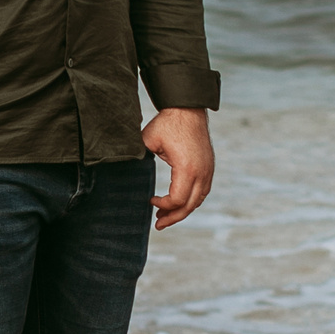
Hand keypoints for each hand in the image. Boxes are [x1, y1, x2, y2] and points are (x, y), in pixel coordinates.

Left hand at [141, 107, 212, 229]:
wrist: (188, 109)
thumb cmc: (167, 124)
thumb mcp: (148, 141)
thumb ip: (140, 160)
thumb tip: (126, 172)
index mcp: (187, 168)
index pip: (177, 200)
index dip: (163, 206)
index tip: (150, 200)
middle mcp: (201, 172)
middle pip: (189, 206)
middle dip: (172, 218)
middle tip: (157, 224)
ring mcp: (208, 170)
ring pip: (198, 201)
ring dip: (182, 211)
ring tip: (166, 216)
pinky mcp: (209, 167)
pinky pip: (202, 192)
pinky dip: (191, 201)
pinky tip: (178, 203)